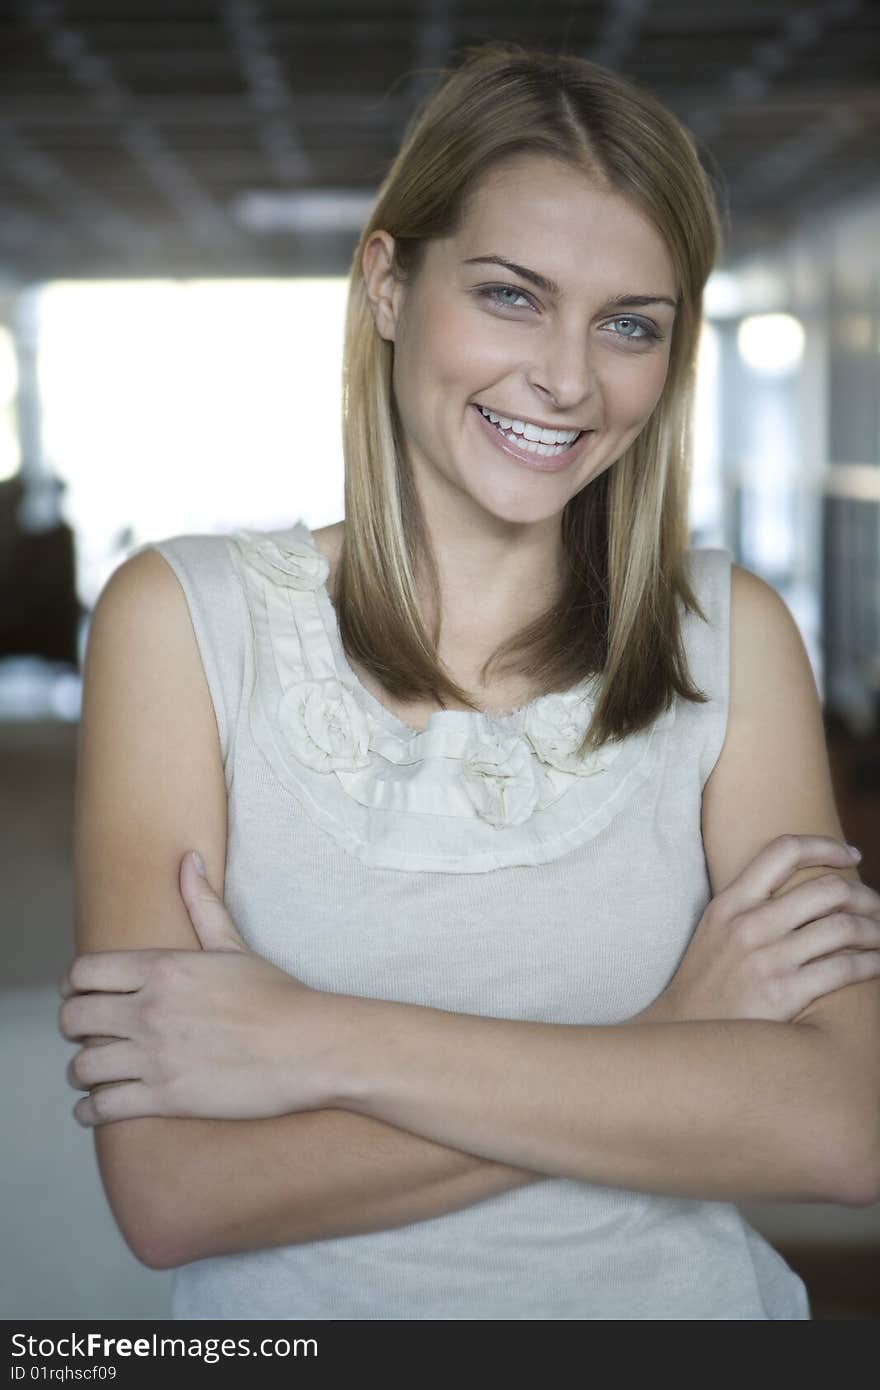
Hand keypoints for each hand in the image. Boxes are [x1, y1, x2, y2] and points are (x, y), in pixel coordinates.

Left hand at [59, 851, 339, 1125]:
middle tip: (88, 1034)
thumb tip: (188, 860)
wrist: (307, 1046)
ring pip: (82, 1067)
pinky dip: (90, 1112)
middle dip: (73, 1028)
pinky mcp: (165, 1098)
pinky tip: (97, 1108)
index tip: (78, 995)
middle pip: (72, 1020)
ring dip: (81, 1072)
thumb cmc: (276, 996)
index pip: (84, 972)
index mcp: (162, 968)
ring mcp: (155, 1055)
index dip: (73, 986)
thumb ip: (202, 903)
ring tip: (92, 1075)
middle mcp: (150, 1010)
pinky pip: (102, 1108)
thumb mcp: (233, 945)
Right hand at [656, 835, 879, 1022]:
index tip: (851, 856)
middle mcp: (749, 925)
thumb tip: (804, 887)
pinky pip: (845, 969)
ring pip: (844, 927)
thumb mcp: (716, 930)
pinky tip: (878, 964)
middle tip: (876, 906)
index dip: (825, 846)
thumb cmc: (707, 982)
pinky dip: (872, 963)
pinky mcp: (783, 994)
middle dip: (865, 894)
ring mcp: (766, 959)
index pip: (784, 851)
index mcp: (730, 903)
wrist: (685, 1033)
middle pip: (827, 889)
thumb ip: (750, 905)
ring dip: (875, 930)